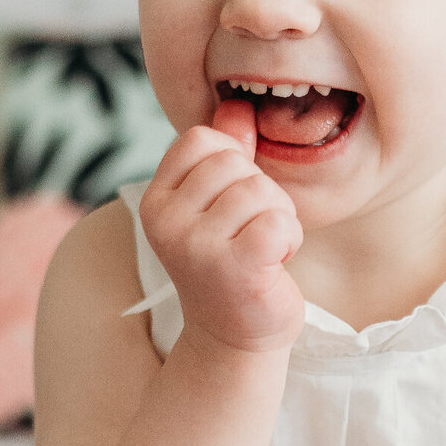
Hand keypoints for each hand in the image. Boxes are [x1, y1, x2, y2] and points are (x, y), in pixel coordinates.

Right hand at [139, 99, 304, 355]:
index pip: (201, 139)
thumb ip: (226, 154)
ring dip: (278, 219)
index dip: (233, 163)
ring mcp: (196, 246)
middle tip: (250, 235)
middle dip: (260, 194)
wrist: (236, 339)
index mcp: (156, 200)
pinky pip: (280, 221)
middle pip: (235, 163)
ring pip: (261, 190)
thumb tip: (237, 106)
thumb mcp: (220, 205)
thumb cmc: (232, 264)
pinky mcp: (233, 267)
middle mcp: (166, 221)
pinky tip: (274, 264)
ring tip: (262, 250)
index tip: (232, 206)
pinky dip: (289, 239)